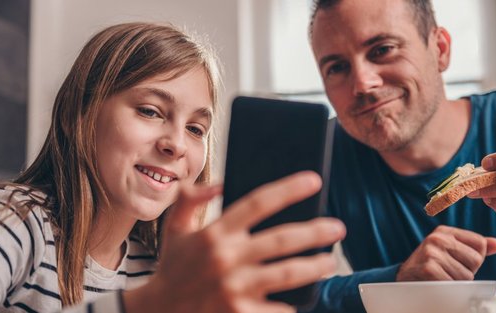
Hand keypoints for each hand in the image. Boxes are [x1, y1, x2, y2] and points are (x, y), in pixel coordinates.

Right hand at [125, 171, 345, 312]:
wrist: (158, 311)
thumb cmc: (172, 268)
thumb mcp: (175, 228)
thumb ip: (192, 199)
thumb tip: (220, 183)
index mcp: (215, 233)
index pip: (259, 202)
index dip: (290, 189)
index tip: (314, 181)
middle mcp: (227, 258)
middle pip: (283, 239)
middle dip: (317, 231)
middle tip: (337, 228)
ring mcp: (234, 288)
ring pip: (288, 273)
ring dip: (315, 266)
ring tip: (329, 261)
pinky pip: (278, 308)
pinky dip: (293, 304)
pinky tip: (305, 297)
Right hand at [396, 226, 495, 280]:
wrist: (404, 278)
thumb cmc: (431, 265)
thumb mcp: (450, 251)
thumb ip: (473, 247)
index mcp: (445, 231)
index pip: (479, 244)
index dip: (474, 258)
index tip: (457, 261)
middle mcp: (438, 238)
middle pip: (475, 260)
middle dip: (466, 271)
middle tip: (449, 271)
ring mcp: (432, 252)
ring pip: (467, 275)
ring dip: (457, 282)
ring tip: (443, 277)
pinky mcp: (429, 268)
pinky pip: (454, 283)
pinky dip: (450, 288)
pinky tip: (438, 283)